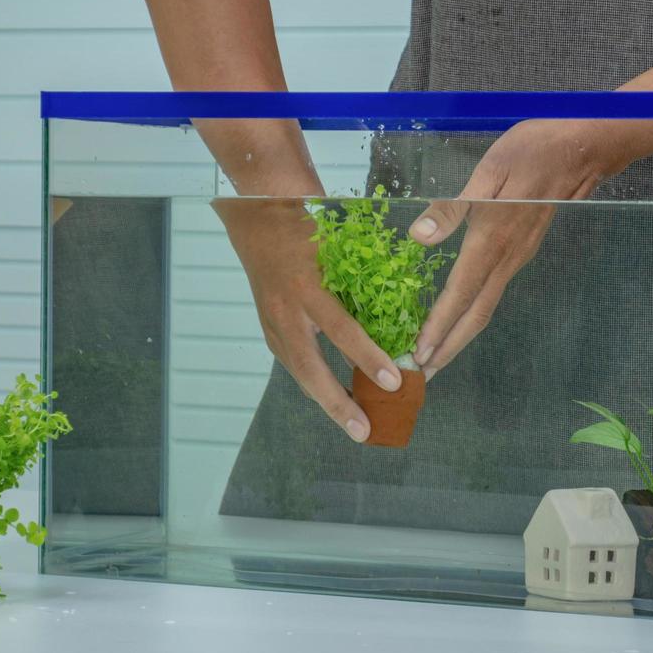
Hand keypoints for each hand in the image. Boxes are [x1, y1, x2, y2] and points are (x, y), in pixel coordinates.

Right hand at [212, 197, 402, 441]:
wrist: (257, 220)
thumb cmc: (307, 230)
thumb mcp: (337, 249)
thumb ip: (359, 283)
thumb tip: (392, 319)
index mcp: (308, 287)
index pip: (342, 331)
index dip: (368, 358)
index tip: (395, 381)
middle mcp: (287, 311)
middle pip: (311, 369)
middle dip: (338, 405)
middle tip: (365, 431)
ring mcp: (273, 324)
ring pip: (300, 373)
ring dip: (327, 402)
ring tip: (355, 426)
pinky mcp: (269, 330)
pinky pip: (294, 364)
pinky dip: (315, 384)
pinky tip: (334, 398)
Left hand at [408, 119, 629, 378]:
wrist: (585, 147)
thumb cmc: (533, 151)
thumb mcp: (488, 170)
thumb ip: (453, 206)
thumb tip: (420, 236)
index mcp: (492, 241)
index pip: (460, 294)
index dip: (439, 327)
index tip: (420, 356)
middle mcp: (507, 258)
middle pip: (477, 315)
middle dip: (449, 347)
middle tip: (421, 374)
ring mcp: (519, 256)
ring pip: (487, 306)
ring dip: (461, 334)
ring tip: (436, 354)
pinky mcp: (524, 248)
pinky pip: (494, 291)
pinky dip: (473, 312)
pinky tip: (460, 313)